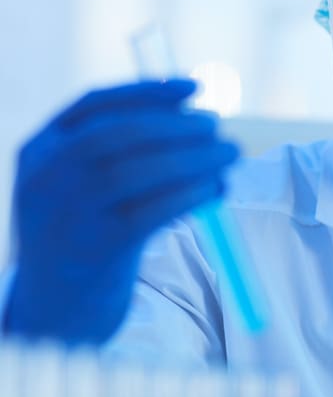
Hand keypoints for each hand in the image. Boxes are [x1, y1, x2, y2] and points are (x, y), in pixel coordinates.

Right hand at [4, 79, 239, 344]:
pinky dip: (193, 194)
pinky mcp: (97, 248)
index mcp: (39, 149)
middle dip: (177, 125)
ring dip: (195, 158)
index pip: (94, 102)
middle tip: (219, 128)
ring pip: (138, 170)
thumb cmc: (84, 231)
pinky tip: (218, 189)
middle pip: (119, 132)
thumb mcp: (82, 184)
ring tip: (230, 156)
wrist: (55, 309)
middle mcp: (46, 176)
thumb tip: (194, 111)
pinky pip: (154, 211)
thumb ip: (123, 146)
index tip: (196, 87)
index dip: (149, 90)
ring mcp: (68, 213)